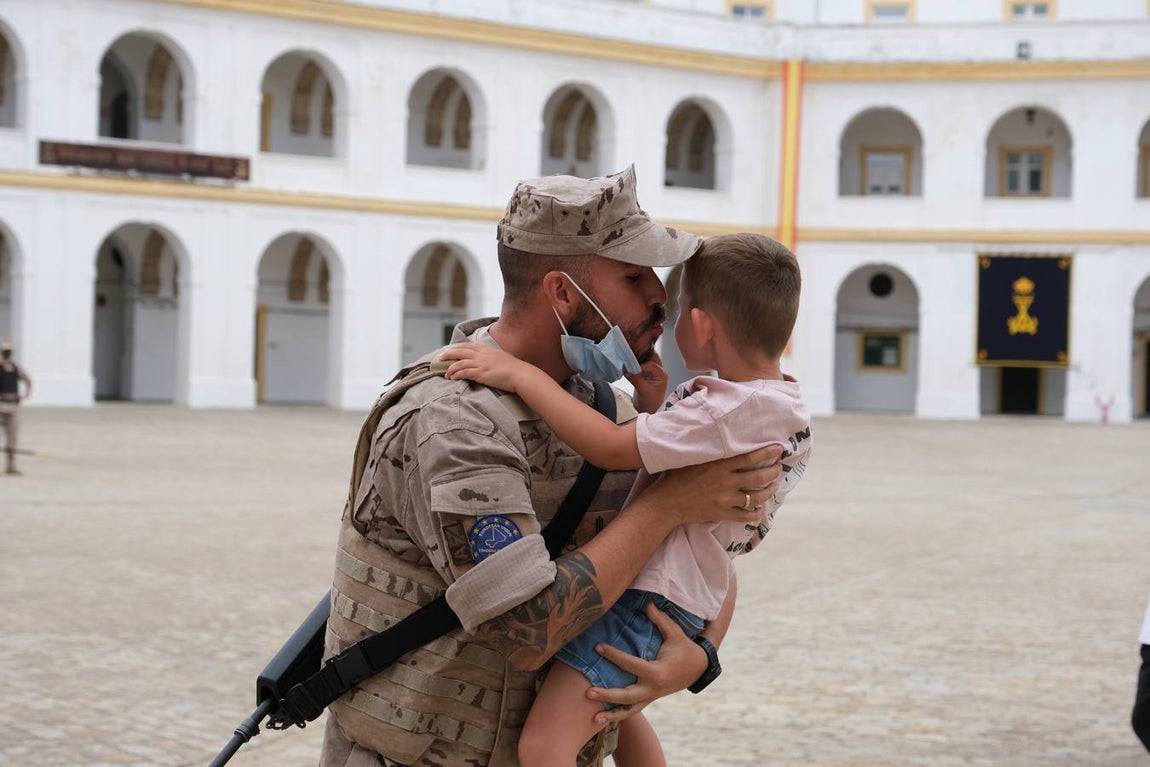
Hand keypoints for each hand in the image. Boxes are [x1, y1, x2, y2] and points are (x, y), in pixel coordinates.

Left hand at [441, 343, 525, 391]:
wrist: (520, 374)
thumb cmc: (513, 368)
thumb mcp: (500, 357)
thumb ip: (491, 357)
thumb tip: (487, 361)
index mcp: (486, 349)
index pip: (467, 345)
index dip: (456, 347)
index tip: (449, 350)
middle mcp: (481, 354)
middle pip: (460, 351)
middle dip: (448, 354)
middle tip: (440, 358)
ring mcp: (480, 363)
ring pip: (459, 363)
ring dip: (450, 368)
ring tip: (446, 374)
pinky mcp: (480, 373)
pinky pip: (463, 372)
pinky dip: (456, 374)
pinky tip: (452, 378)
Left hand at [585, 602, 706, 724]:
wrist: (699, 669)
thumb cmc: (685, 649)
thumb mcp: (675, 633)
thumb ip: (660, 620)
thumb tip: (648, 604)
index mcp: (657, 672)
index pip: (631, 664)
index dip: (614, 656)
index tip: (598, 647)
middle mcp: (653, 688)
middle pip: (627, 696)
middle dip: (607, 695)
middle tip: (587, 692)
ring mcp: (651, 697)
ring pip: (629, 710)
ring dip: (611, 715)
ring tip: (594, 719)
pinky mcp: (650, 699)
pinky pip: (633, 710)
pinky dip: (619, 716)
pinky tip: (603, 719)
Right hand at [625, 351, 667, 414]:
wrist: (648, 410)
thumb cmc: (651, 403)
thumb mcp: (643, 390)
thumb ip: (635, 378)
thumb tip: (626, 370)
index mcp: (662, 374)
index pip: (651, 364)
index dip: (640, 364)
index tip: (631, 367)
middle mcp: (658, 371)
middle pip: (651, 357)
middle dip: (641, 355)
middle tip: (631, 356)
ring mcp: (651, 372)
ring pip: (645, 360)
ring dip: (637, 359)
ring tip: (628, 360)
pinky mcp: (644, 374)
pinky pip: (639, 365)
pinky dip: (634, 364)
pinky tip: (628, 365)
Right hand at [633, 444, 782, 526]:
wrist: (666, 502)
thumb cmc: (676, 476)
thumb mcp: (692, 457)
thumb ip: (708, 448)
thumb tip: (719, 432)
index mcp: (718, 465)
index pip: (750, 456)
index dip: (767, 453)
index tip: (779, 449)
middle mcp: (725, 481)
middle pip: (759, 476)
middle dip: (774, 472)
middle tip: (779, 468)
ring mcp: (725, 499)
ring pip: (756, 496)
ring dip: (769, 491)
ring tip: (774, 486)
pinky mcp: (722, 513)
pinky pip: (746, 515)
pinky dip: (757, 513)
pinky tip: (761, 510)